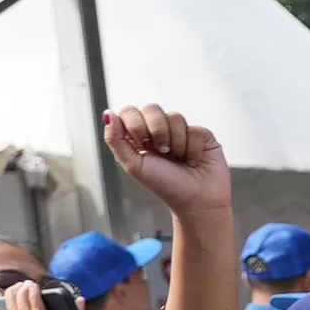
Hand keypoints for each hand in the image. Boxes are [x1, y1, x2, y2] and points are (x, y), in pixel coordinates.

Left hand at [104, 104, 229, 219]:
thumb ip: (115, 139)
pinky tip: (192, 160)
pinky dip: (192, 149)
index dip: (135, 124)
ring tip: (178, 158)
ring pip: (175, 117)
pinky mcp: (201, 135)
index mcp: (139, 136)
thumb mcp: (133, 165)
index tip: (141, 144)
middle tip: (161, 151)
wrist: (197, 200)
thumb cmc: (167, 186)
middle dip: (157, 132)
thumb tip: (108, 114)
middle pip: (152, 108)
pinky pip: (194, 130)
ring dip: (176, 144)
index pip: (130, 112)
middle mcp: (159, 131)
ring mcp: (181, 131)